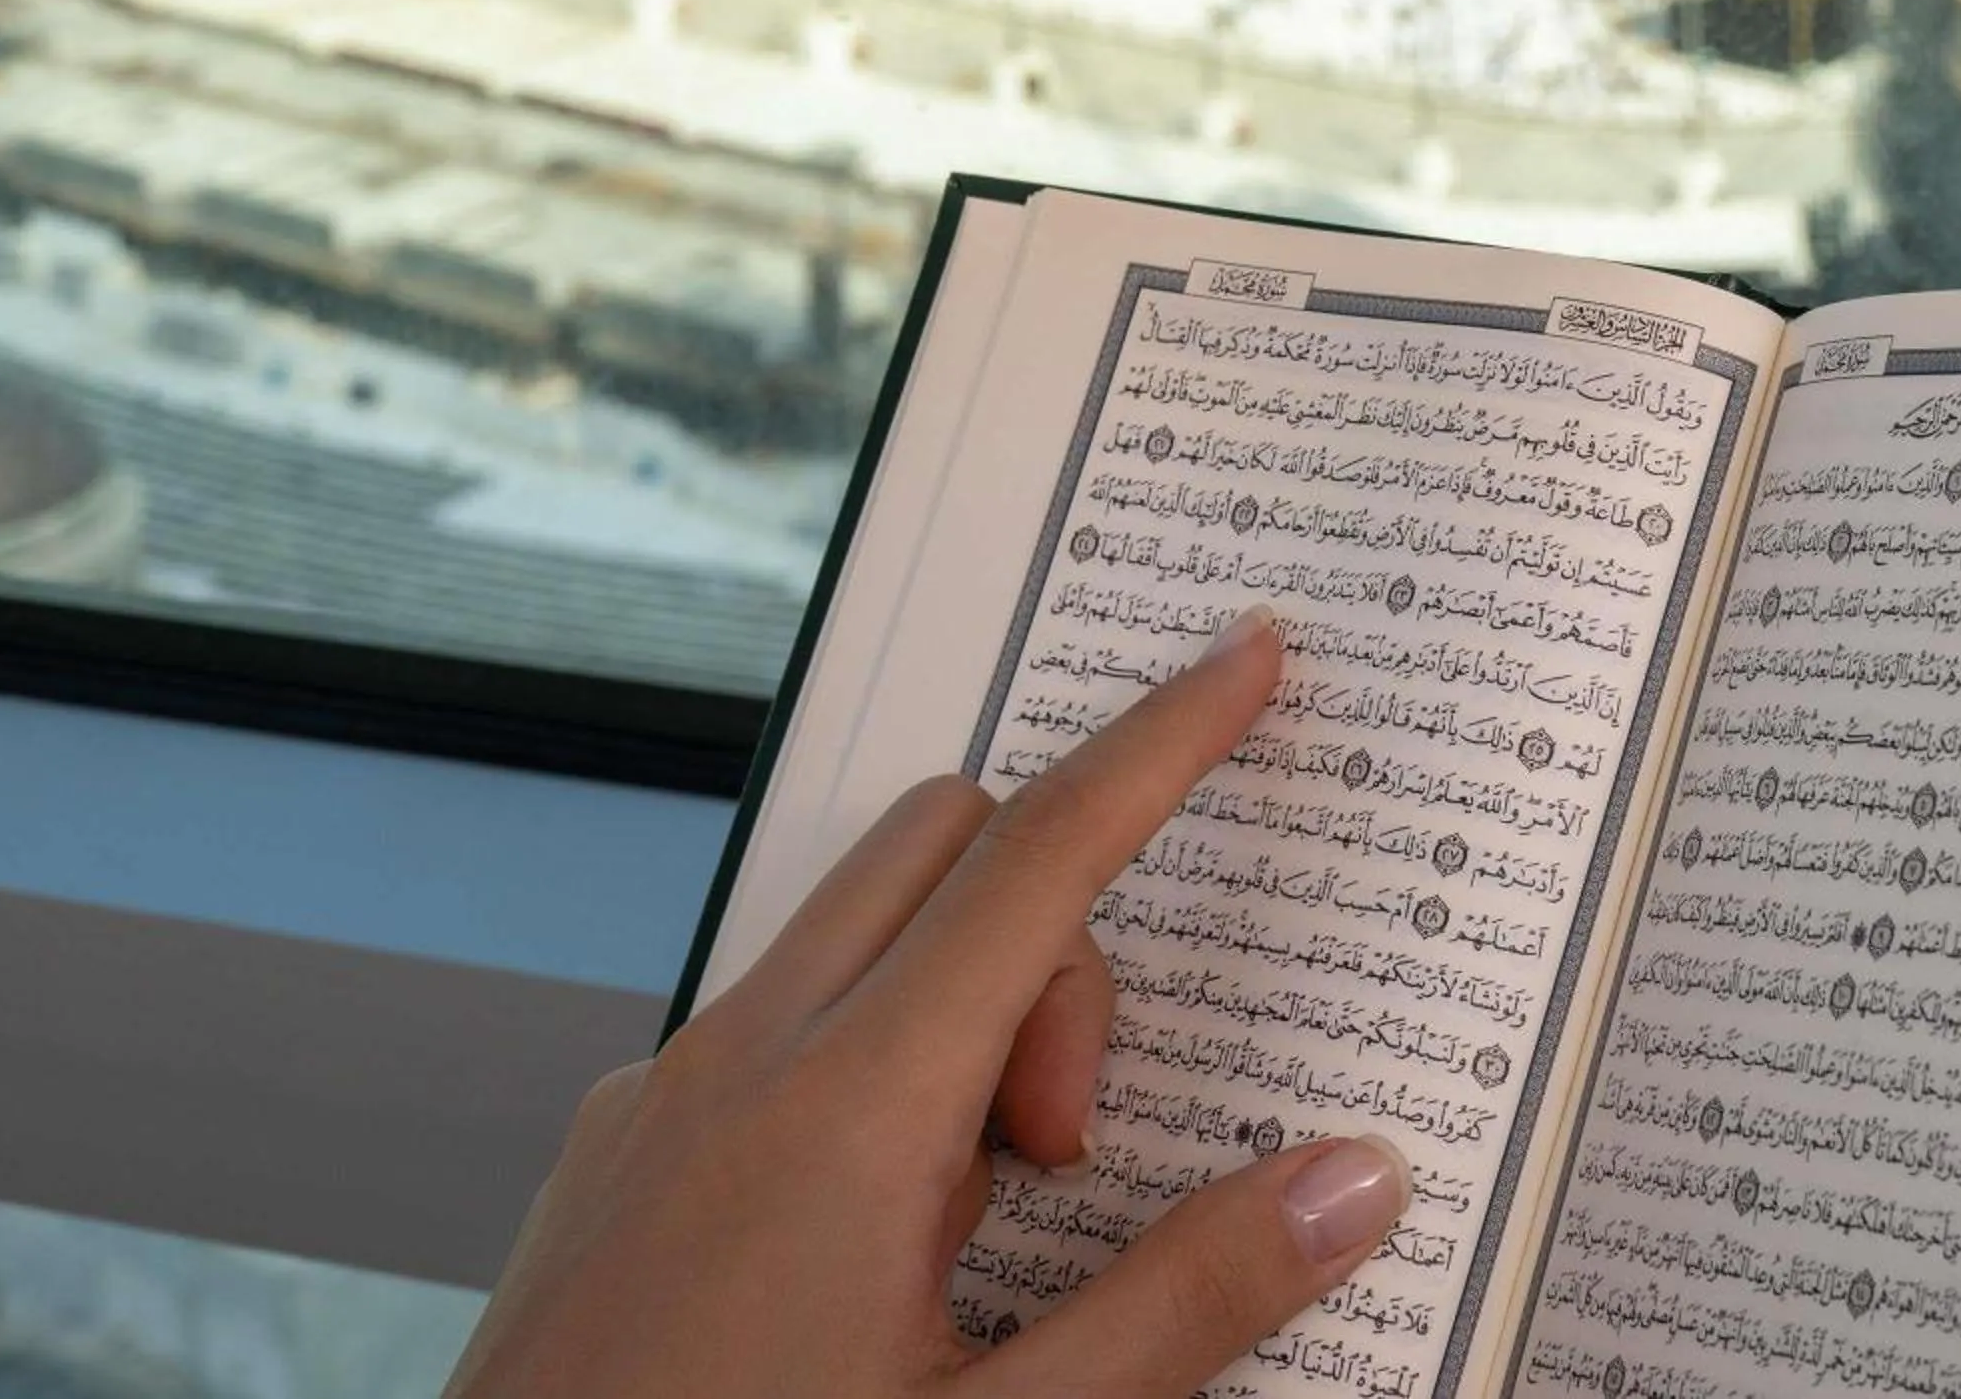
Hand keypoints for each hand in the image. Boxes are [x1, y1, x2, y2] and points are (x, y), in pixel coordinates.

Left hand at [448, 607, 1405, 1398]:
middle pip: (943, 851)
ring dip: (950, 1030)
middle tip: (1067, 1157)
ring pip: (849, 946)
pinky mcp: (614, 1147)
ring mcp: (661, 1092)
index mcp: (850, 1109)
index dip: (1163, 745)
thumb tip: (1347, 1179)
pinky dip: (854, 1081)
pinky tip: (860, 1266)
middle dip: (1053, 944)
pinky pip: (765, 1033)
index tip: (1244, 661)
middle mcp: (740, 1058)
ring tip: (964, 1247)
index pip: (1044, 859)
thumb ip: (1184, 1300)